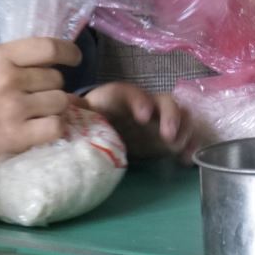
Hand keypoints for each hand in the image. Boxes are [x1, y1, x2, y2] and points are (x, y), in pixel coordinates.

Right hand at [0, 37, 79, 166]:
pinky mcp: (16, 137)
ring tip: (38, 111)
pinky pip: (55, 127)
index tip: (74, 58)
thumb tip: (63, 60)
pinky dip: (54, 127)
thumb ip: (19, 59)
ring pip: (60, 102)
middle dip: (52, 86)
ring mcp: (13, 110)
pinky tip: (43, 126)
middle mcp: (8, 80)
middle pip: (56, 78)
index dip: (69, 51)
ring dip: (55, 108)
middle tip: (36, 94)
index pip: (49, 47)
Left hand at [82, 81, 196, 161]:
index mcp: (121, 97)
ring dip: (184, 130)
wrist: (103, 124)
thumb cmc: (92, 116)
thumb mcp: (83, 112)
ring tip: (179, 149)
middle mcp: (146, 104)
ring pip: (181, 116)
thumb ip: (76, 109)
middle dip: (171, 116)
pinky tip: (187, 160)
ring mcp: (159, 120)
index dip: (140, 102)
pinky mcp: (165, 137)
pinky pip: (183, 138)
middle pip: (165, 102)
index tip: (143, 116)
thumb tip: (65, 103)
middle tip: (168, 136)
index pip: (132, 94)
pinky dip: (188, 147)